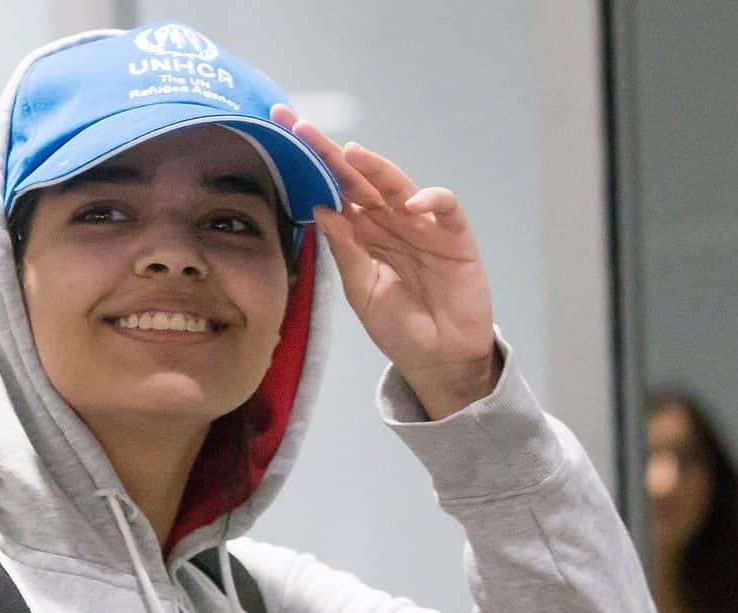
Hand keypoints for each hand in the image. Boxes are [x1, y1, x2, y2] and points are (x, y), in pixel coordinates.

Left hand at [273, 105, 499, 418]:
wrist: (438, 360)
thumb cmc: (399, 326)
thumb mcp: (361, 289)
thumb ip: (344, 248)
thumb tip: (320, 207)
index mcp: (363, 233)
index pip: (335, 191)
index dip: (312, 166)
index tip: (282, 137)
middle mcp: (390, 221)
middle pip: (359, 180)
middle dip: (331, 153)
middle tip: (300, 127)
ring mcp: (422, 226)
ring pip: (398, 185)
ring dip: (376, 168)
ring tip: (351, 153)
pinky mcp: (455, 236)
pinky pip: (445, 208)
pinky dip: (432, 200)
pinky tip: (411, 202)